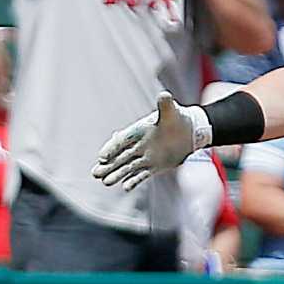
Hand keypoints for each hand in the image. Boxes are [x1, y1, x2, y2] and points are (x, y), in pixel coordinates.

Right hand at [93, 92, 209, 191]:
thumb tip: (164, 95)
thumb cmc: (178, 119)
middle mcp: (139, 145)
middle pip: (120, 157)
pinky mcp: (154, 167)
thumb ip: (165, 105)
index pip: (121, 141)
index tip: (102, 157)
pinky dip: (134, 180)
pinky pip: (142, 175)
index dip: (111, 148)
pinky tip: (125, 187)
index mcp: (138, 131)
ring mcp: (145, 157)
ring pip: (128, 167)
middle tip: (94, 173)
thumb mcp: (172, 112)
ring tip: (105, 182)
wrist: (189, 132)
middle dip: (108, 165)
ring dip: (117, 174)